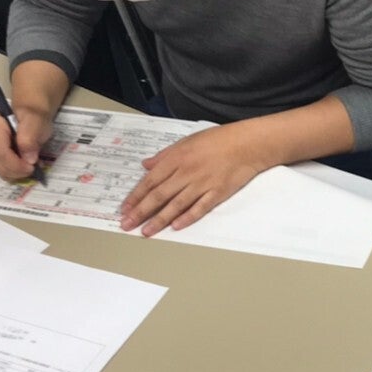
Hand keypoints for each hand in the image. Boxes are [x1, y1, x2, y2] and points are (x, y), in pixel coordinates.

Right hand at [0, 106, 51, 180]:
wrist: (30, 115)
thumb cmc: (32, 116)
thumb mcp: (36, 122)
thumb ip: (30, 137)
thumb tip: (28, 159)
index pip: (1, 153)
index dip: (17, 165)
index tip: (32, 167)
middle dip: (16, 171)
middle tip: (32, 169)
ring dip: (14, 173)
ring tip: (28, 167)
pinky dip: (11, 172)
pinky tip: (21, 168)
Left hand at [120, 123, 265, 235]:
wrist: (247, 144)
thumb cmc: (217, 140)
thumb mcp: (186, 141)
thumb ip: (165, 155)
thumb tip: (146, 165)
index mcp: (176, 158)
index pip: (150, 180)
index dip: (136, 196)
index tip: (124, 208)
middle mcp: (186, 172)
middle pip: (159, 195)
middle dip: (141, 211)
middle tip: (127, 224)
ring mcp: (202, 184)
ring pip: (176, 205)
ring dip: (159, 219)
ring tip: (146, 231)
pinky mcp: (217, 193)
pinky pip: (199, 208)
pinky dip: (187, 218)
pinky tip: (175, 227)